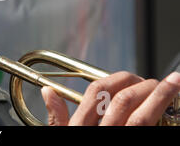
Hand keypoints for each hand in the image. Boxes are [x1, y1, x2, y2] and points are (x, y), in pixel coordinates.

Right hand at [41, 71, 179, 125]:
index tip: (133, 76)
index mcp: (81, 129)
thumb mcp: (64, 138)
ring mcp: (120, 140)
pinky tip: (173, 108)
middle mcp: (102, 133)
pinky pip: (150, 130)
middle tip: (154, 80)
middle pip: (123, 101)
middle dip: (142, 85)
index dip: (117, 79)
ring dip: (161, 96)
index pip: (97, 93)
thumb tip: (48, 92)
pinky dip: (164, 115)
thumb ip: (56, 118)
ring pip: (142, 116)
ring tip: (173, 82)